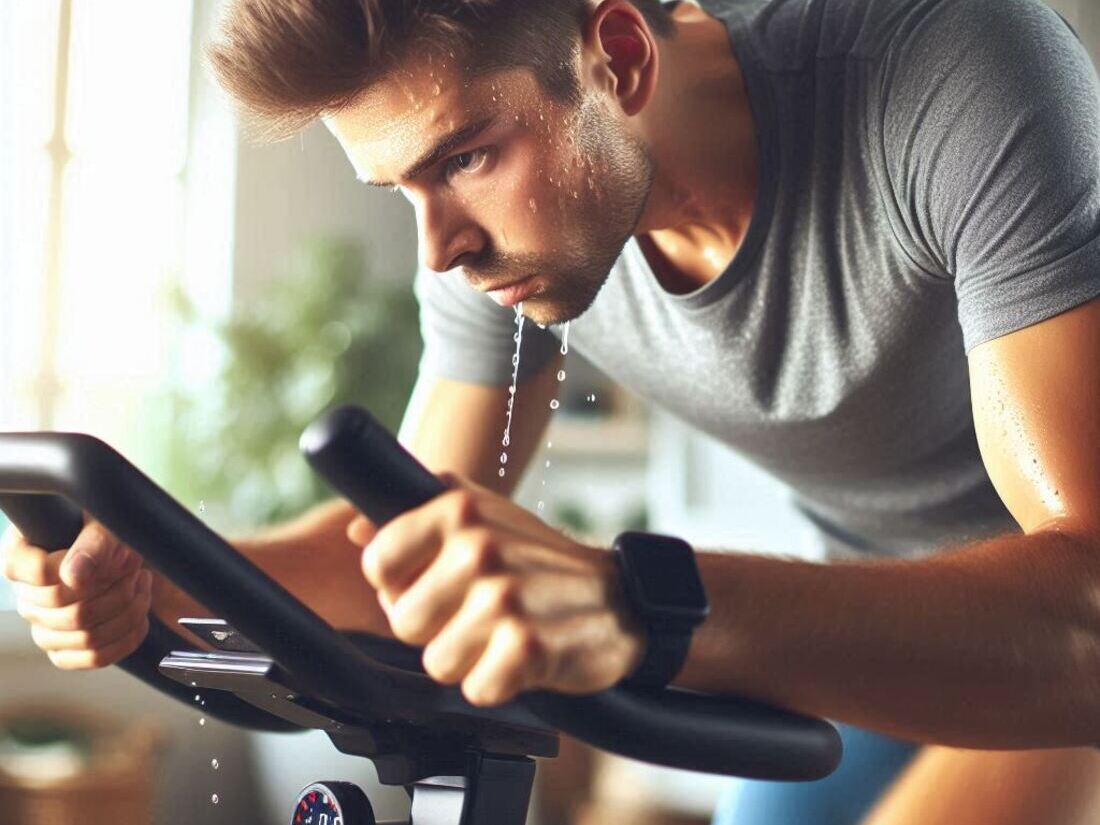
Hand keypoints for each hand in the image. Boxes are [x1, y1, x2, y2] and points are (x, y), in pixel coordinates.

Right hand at [1, 520, 151, 668]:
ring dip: (129, 612)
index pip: (43, 575)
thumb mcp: (107, 524)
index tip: (113, 555)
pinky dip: (127, 639)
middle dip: (118, 590)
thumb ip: (93, 544)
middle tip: (135, 568)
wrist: (127, 552)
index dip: (86, 569)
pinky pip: (94, 658)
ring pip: (87, 638)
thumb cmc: (111, 529)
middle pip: (72, 612)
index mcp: (21, 557)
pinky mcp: (65, 648)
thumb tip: (73, 577)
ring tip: (141, 585)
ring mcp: (43, 626)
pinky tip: (141, 616)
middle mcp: (26, 596)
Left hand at [349, 474, 645, 706]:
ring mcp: (503, 597)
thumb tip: (356, 531)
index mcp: (459, 509)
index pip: (379, 563)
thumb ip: (417, 514)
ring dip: (469, 660)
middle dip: (437, 629)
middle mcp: (478, 548)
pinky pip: (475, 690)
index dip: (400, 586)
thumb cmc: (542, 560)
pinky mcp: (525, 646)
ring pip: (435, 662)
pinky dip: (498, 685)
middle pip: (402, 622)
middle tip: (478, 615)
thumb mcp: (483, 515)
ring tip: (502, 635)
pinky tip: (523, 658)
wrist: (621, 599)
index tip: (434, 585)